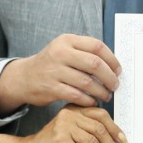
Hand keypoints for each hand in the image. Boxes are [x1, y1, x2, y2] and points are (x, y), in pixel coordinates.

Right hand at [0, 34, 120, 109]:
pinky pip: (77, 95)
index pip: (97, 46)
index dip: (112, 59)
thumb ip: (85, 52)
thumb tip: (114, 65)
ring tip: (106, 95)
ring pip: (87, 82)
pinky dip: (89, 100)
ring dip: (101, 91)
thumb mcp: (65, 49)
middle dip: (110, 77)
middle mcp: (60, 53)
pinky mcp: (51, 88)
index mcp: (67, 40)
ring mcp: (54, 71)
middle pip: (95, 64)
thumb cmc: (51, 64)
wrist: (23, 77)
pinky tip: (93, 101)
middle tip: (115, 85)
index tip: (118, 70)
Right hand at [23, 105, 125, 142]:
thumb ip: (88, 131)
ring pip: (93, 142)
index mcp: (74, 110)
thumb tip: (113, 141)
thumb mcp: (71, 132)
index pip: (100, 115)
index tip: (123, 140)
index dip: (115, 128)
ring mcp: (63, 128)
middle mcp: (69, 115)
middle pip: (99, 129)